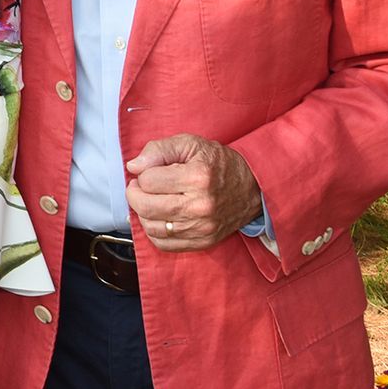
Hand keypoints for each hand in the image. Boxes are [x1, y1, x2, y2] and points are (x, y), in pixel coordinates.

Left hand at [125, 133, 261, 251]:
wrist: (253, 187)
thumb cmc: (219, 163)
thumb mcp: (191, 143)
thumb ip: (159, 149)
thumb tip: (134, 166)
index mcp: (197, 178)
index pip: (147, 181)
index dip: (143, 174)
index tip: (149, 172)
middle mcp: (200, 206)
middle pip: (146, 207)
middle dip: (135, 194)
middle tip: (140, 187)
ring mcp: (202, 227)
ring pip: (152, 227)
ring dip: (143, 213)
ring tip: (150, 201)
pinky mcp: (203, 241)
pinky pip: (164, 244)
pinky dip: (154, 231)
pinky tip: (159, 217)